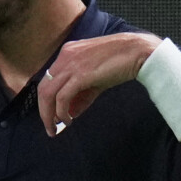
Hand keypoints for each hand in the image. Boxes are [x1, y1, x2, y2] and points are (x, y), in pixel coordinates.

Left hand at [40, 32, 162, 136]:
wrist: (137, 51)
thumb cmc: (120, 63)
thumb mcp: (97, 80)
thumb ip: (82, 95)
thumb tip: (71, 113)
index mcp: (67, 54)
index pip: (49, 80)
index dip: (47, 101)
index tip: (52, 116)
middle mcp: (64, 57)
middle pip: (43, 88)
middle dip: (44, 111)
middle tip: (50, 127)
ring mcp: (71, 65)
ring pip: (48, 93)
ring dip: (49, 115)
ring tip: (55, 128)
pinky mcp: (80, 75)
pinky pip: (62, 97)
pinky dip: (61, 112)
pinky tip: (68, 120)